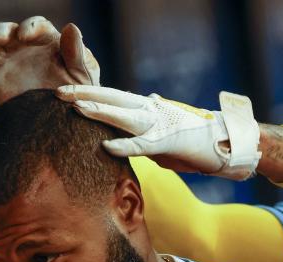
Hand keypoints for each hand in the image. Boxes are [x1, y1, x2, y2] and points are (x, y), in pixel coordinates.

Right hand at [0, 18, 99, 103]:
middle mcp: (23, 48)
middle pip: (7, 32)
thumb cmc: (80, 92)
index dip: (30, 27)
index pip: (36, 26)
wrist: (65, 119)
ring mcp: (7, 65)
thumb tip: (71, 26)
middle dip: (1, 32)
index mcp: (46, 41)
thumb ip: (77, 53)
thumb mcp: (82, 75)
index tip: (26, 35)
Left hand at [56, 85, 260, 179]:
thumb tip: (129, 128)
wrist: (224, 144)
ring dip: (100, 112)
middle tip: (58, 93)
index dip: (88, 93)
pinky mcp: (170, 142)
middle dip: (85, 95)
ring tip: (77, 109)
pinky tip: (107, 147)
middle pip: (112, 98)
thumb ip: (142, 131)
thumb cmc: (191, 143)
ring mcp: (160, 124)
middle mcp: (150, 110)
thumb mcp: (159, 135)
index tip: (63, 92)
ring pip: (124, 116)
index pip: (111, 97)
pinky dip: (125, 146)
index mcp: (145, 108)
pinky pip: (143, 145)